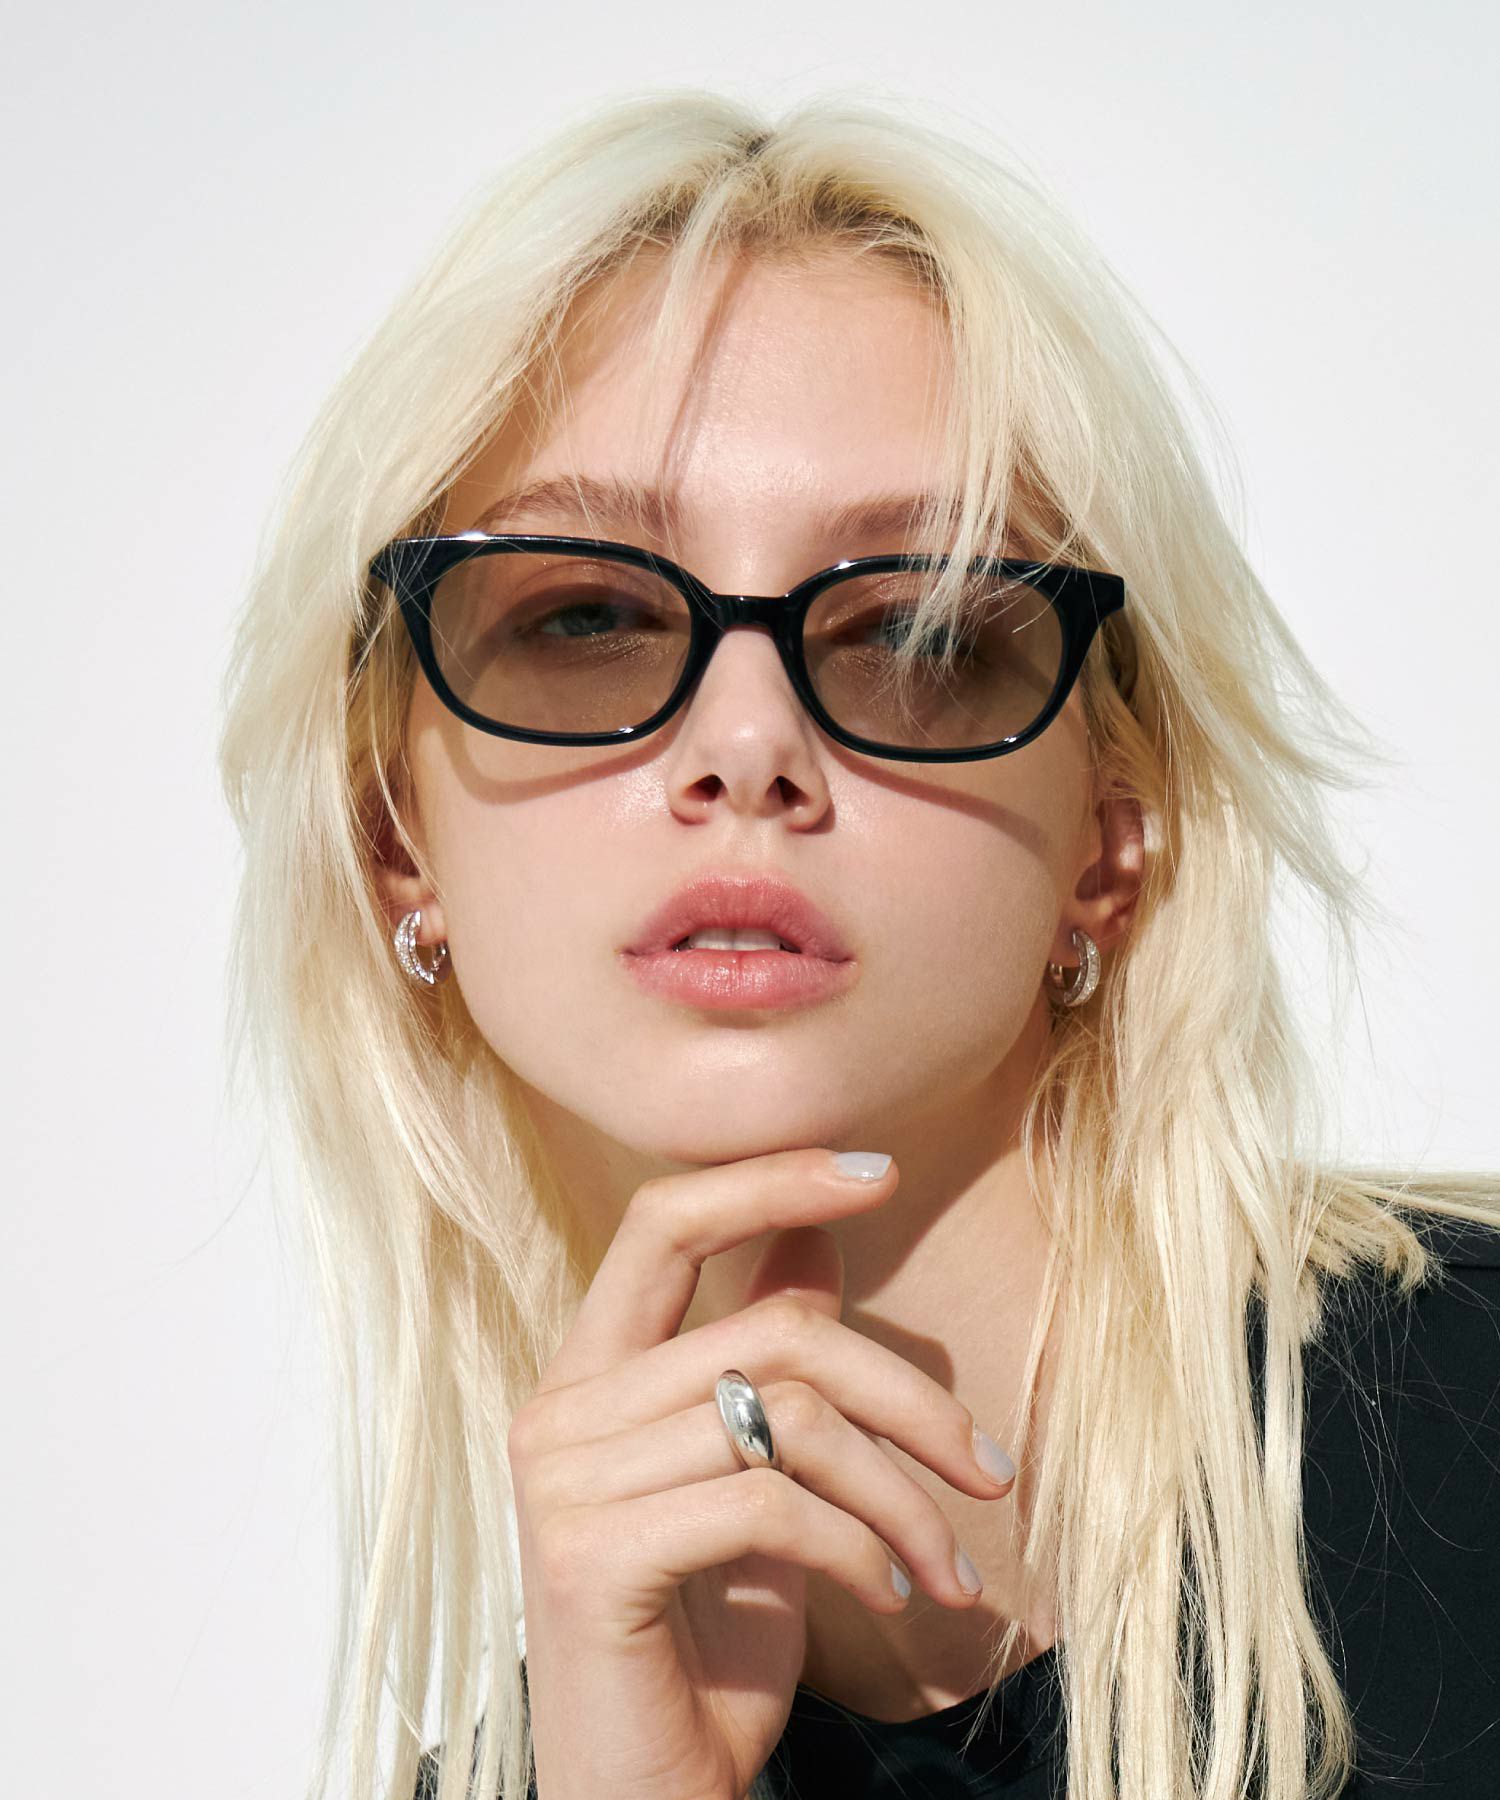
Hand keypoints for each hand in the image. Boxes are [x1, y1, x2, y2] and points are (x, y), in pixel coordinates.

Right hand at [508, 1147, 1017, 1799]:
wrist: (645, 1798)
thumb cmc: (706, 1646)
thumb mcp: (756, 1487)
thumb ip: (766, 1366)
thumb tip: (816, 1238)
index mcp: (590, 1374)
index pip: (665, 1221)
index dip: (771, 1180)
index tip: (880, 1169)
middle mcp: (561, 1409)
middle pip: (771, 1327)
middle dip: (904, 1389)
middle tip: (990, 1467)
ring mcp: (566, 1480)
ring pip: (790, 1416)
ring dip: (904, 1494)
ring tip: (953, 1564)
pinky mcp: (591, 1555)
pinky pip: (771, 1503)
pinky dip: (863, 1548)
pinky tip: (895, 1597)